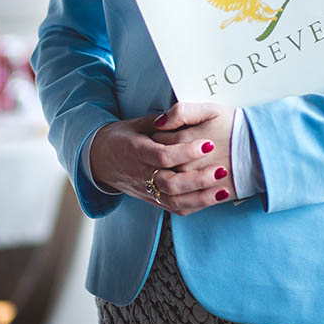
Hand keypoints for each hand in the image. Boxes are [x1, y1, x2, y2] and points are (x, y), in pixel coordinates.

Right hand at [89, 107, 234, 214]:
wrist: (100, 161)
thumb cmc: (123, 138)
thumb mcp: (137, 123)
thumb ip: (160, 121)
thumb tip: (180, 115)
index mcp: (136, 152)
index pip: (162, 156)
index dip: (185, 152)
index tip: (208, 144)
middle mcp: (141, 175)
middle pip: (170, 184)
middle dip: (198, 179)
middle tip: (221, 169)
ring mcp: (147, 191)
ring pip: (174, 201)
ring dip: (201, 197)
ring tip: (224, 188)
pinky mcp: (153, 200)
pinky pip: (175, 208)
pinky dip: (196, 206)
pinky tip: (214, 199)